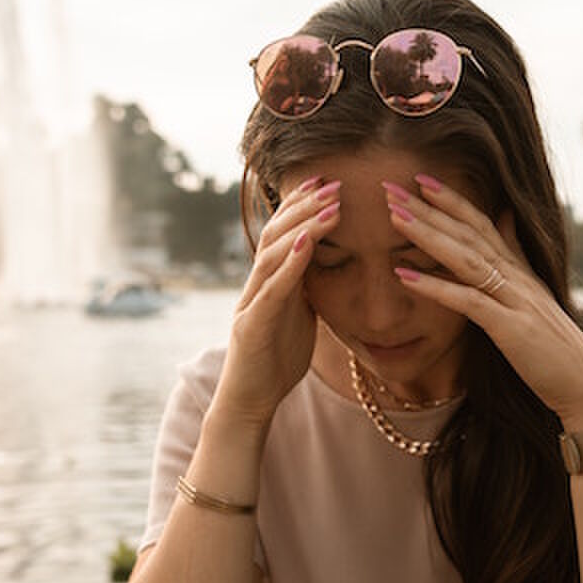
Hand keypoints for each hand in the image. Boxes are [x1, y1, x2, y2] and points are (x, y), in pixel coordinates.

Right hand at [214, 176, 341, 428]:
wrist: (249, 402)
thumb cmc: (275, 361)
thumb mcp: (299, 317)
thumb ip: (306, 289)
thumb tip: (326, 266)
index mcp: (271, 282)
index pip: (283, 233)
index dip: (302, 205)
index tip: (327, 181)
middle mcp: (257, 285)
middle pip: (276, 234)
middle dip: (305, 206)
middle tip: (333, 181)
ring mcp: (251, 303)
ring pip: (274, 254)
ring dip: (303, 226)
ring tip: (329, 205)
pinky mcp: (252, 325)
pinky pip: (272, 289)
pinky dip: (290, 264)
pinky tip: (306, 243)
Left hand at [382, 175, 582, 427]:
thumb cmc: (557, 349)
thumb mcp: (536, 295)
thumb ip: (518, 255)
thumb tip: (505, 216)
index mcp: (520, 271)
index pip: (482, 224)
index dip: (452, 200)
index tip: (420, 179)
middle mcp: (518, 277)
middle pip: (468, 233)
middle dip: (429, 208)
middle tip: (390, 186)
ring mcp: (516, 300)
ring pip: (466, 258)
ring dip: (428, 235)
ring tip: (393, 216)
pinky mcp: (511, 328)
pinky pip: (468, 301)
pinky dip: (435, 287)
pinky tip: (404, 275)